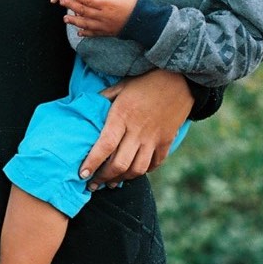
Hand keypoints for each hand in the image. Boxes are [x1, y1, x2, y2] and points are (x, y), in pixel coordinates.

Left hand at [59, 0, 138, 37]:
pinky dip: (85, 33)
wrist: (145, 23)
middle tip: (61, 1)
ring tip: (65, 19)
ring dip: (74, 21)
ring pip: (85, 23)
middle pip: (83, 10)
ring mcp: (104, 26)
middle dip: (71, 5)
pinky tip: (79, 32)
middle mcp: (103, 16)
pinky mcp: (107, 32)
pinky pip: (93, 34)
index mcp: (107, 4)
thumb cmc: (137, 5)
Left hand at [79, 69, 192, 184]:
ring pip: (137, 169)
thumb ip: (104, 98)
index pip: (104, 145)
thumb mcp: (121, 86)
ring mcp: (153, 138)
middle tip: (94, 184)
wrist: (180, 79)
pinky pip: (154, 163)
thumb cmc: (146, 81)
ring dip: (123, 179)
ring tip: (112, 182)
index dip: (92, 162)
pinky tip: (134, 171)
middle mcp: (137, 131)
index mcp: (122, 116)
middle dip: (104, 178)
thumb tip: (87, 107)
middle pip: (120, 164)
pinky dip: (143, 171)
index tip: (82, 174)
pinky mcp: (166, 141)